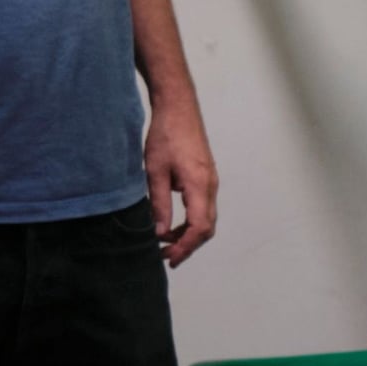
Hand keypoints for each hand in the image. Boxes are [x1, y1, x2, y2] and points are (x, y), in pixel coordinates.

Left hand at [143, 95, 220, 263]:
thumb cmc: (166, 135)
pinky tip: (172, 222)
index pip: (199, 227)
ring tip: (165, 241)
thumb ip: (159, 204)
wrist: (178, 107)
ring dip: (188, 233)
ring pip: (206, 218)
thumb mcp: (155, 172)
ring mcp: (211, 181)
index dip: (185, 247)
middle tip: (166, 255)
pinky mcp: (206, 176)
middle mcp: (211, 186)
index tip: (169, 258)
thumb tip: (159, 232)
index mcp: (200, 185)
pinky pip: (204, 207)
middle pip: (207, 227)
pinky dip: (191, 220)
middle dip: (188, 245)